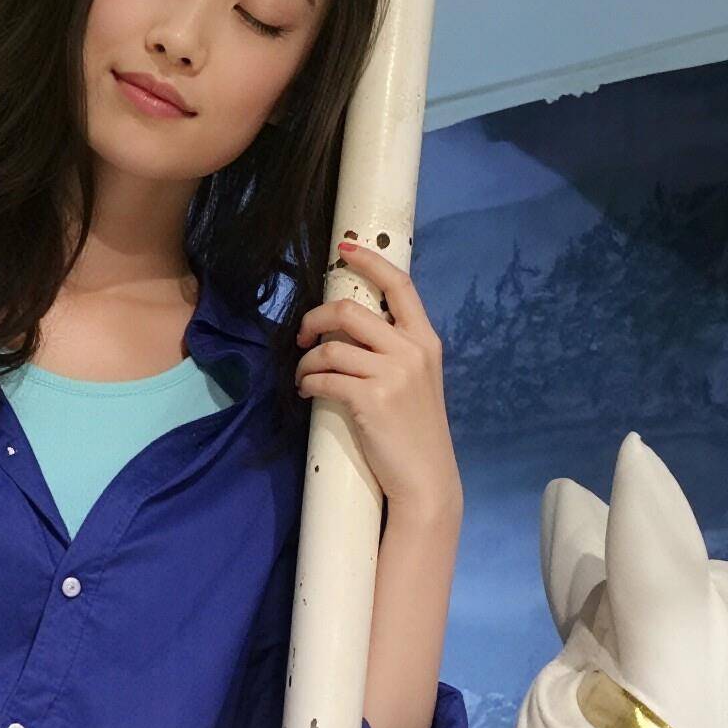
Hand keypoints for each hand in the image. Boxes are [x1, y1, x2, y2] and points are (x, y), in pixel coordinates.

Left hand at [297, 236, 461, 530]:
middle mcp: (412, 350)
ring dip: (306, 359)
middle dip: (315, 318)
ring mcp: (392, 374)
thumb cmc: (415, 430)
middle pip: (350, 311)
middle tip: (302, 334)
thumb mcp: (418, 379)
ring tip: (302, 373)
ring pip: (330, 347)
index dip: (369, 261)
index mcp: (426, 340)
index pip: (400, 285)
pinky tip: (307, 390)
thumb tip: (350, 329)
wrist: (426, 477)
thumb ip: (395, 349)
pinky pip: (324, 378)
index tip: (344, 249)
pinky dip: (307, 382)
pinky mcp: (370, 399)